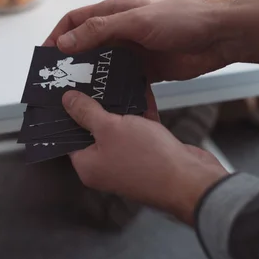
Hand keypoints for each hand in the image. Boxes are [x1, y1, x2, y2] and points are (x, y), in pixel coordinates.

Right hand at [45, 0, 258, 82]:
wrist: (220, 35)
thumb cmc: (180, 18)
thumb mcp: (136, 21)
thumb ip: (100, 30)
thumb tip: (65, 42)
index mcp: (114, 12)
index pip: (75, 22)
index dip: (57, 37)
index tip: (44, 59)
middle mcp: (120, 31)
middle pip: (86, 47)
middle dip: (70, 64)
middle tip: (56, 86)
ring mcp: (134, 51)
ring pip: (104, 67)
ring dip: (91, 81)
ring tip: (76, 100)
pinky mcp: (147, 70)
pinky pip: (123, 82)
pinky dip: (113, 91)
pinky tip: (105, 105)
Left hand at [62, 91, 227, 224]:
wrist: (191, 180)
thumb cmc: (148, 161)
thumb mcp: (109, 129)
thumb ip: (87, 112)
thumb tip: (68, 100)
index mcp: (89, 165)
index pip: (69, 137)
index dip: (67, 113)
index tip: (66, 91)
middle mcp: (107, 164)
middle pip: (95, 129)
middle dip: (95, 103)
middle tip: (90, 78)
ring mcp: (130, 158)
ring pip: (120, 126)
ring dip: (119, 104)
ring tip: (112, 78)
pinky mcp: (151, 152)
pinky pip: (141, 125)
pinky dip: (140, 108)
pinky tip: (140, 87)